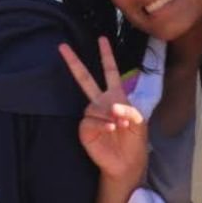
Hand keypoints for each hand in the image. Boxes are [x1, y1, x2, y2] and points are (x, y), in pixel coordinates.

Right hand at [58, 37, 147, 188]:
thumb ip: (128, 108)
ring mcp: (91, 115)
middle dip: (74, 63)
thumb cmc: (135, 141)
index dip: (106, 56)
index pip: (110, 72)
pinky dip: (102, 124)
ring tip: (119, 125)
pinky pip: (90, 120)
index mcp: (116, 96)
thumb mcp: (139, 120)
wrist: (128, 163)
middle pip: (85, 79)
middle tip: (62, 46)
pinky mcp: (85, 130)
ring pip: (94, 106)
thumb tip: (111, 106)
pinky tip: (111, 129)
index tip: (102, 39)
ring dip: (108, 114)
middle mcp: (100, 103)